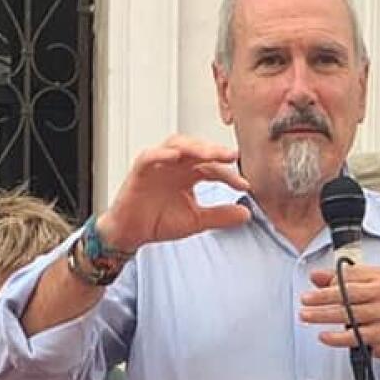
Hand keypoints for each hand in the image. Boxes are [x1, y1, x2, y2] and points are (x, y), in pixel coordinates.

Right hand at [96, 136, 250, 252]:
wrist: (132, 234)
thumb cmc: (159, 221)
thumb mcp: (196, 221)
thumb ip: (220, 216)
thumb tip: (247, 214)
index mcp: (189, 174)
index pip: (213, 168)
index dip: (229, 175)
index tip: (244, 185)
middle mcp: (175, 165)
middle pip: (196, 149)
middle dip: (214, 151)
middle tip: (231, 156)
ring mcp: (158, 165)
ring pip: (176, 145)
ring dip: (193, 147)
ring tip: (209, 153)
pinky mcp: (140, 170)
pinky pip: (150, 156)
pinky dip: (161, 154)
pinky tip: (175, 156)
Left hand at [299, 265, 379, 368]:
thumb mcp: (363, 289)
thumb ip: (339, 280)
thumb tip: (315, 275)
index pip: (350, 275)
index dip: (328, 282)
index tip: (312, 289)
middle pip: (347, 293)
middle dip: (322, 297)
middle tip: (305, 301)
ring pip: (348, 314)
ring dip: (323, 316)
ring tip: (307, 316)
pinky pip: (355, 336)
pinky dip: (336, 337)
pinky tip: (324, 336)